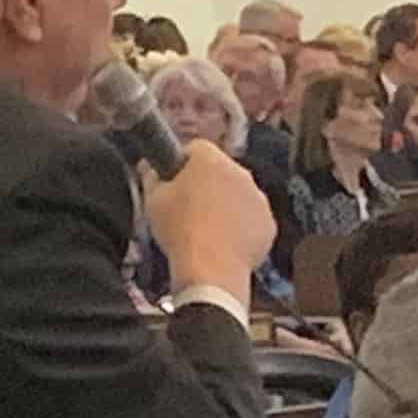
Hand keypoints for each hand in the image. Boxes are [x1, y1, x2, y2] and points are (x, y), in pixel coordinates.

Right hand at [142, 140, 274, 299]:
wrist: (211, 269)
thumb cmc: (180, 231)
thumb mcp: (153, 201)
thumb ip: (151, 177)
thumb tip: (149, 168)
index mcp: (210, 160)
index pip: (195, 148)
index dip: (181, 164)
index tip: (172, 181)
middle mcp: (240, 172)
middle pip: (220, 170)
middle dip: (206, 184)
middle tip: (186, 208)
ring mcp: (258, 198)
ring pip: (239, 194)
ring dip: (225, 205)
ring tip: (205, 229)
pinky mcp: (268, 223)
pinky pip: (252, 219)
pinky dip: (241, 227)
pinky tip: (223, 243)